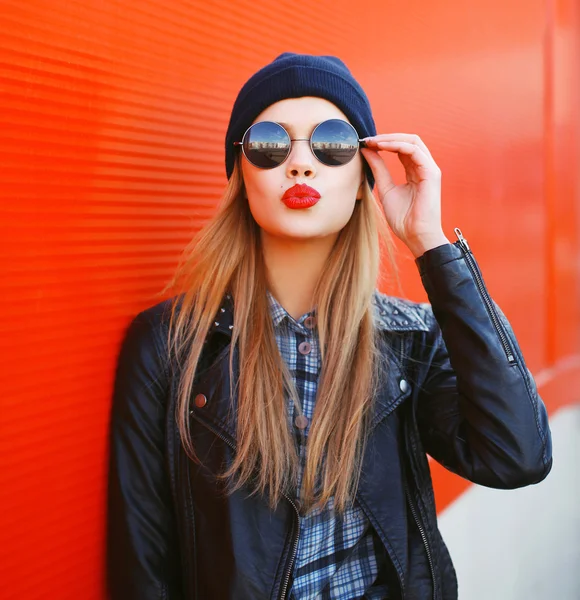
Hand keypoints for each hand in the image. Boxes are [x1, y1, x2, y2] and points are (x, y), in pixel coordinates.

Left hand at [360, 133, 449, 257]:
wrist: (415, 236)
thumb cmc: (403, 219)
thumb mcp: (386, 189)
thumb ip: (379, 170)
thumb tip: (367, 151)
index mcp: (415, 171)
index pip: (402, 148)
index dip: (384, 143)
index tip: (366, 144)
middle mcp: (424, 167)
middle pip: (408, 140)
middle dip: (387, 137)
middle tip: (368, 139)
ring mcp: (429, 169)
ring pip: (412, 141)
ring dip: (391, 139)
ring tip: (373, 142)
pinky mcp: (431, 173)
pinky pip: (414, 151)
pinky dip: (397, 146)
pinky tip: (382, 147)